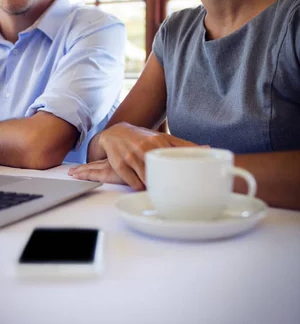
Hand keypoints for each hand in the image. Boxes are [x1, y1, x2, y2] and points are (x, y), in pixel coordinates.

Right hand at [70, 122, 198, 189]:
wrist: (114, 134)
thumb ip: (184, 145)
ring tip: (158, 188)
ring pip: (148, 181)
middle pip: (163, 173)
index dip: (188, 171)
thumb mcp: (163, 137)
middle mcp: (146, 147)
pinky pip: (135, 184)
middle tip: (176, 190)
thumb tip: (209, 149)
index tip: (197, 181)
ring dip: (154, 187)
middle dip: (169, 184)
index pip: (178, 157)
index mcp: (160, 140)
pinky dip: (140, 187)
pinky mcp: (121, 166)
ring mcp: (132, 157)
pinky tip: (143, 184)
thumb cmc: (143, 138)